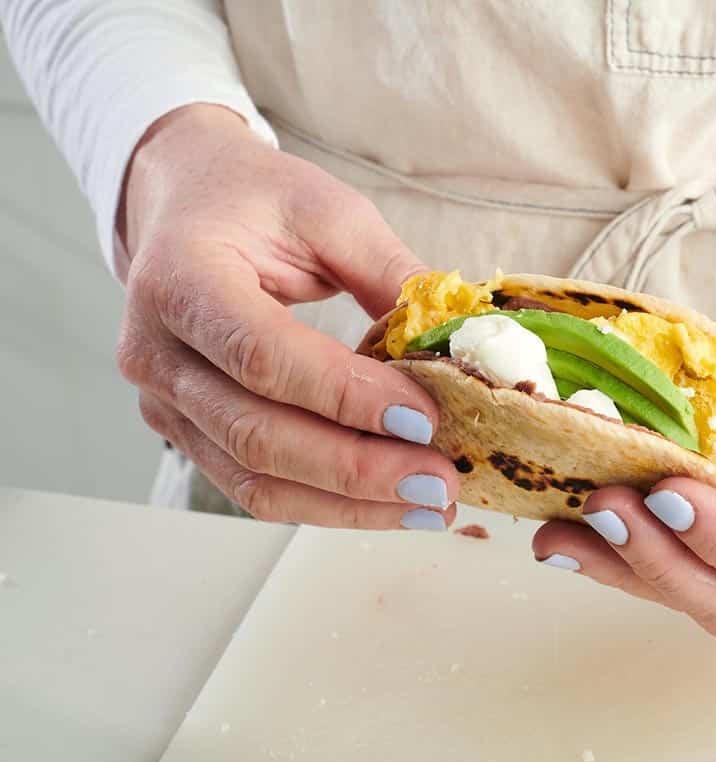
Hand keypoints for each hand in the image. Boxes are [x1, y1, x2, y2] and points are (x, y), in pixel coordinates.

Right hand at [117, 104, 458, 527]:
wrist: (184, 205)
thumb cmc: (256, 202)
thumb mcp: (332, 214)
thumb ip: (392, 276)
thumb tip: (460, 345)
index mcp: (181, 278)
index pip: (263, 356)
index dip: (346, 396)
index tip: (425, 418)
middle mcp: (156, 350)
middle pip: (257, 434)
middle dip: (358, 469)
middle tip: (440, 481)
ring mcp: (164, 401)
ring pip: (255, 479)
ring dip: (349, 504)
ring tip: (429, 505)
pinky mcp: (186, 432)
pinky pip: (255, 486)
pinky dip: (326, 504)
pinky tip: (389, 504)